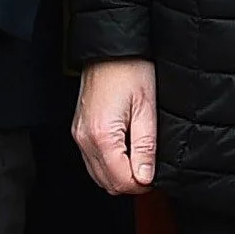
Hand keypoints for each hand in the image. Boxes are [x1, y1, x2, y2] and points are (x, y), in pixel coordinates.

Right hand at [75, 58, 159, 193]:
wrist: (110, 49)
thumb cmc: (129, 70)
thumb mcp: (146, 109)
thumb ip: (145, 147)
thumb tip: (145, 177)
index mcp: (102, 136)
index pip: (120, 180)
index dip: (142, 184)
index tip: (155, 176)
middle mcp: (85, 138)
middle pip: (107, 183)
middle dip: (130, 182)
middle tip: (149, 169)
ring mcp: (79, 135)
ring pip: (98, 175)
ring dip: (119, 175)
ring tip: (139, 160)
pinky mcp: (80, 129)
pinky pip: (92, 160)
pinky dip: (109, 164)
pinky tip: (125, 152)